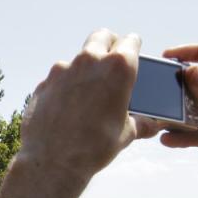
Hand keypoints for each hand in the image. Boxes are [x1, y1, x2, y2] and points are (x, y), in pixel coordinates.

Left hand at [20, 29, 159, 179]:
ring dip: (84, 69)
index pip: (131, 41)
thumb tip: (153, 124)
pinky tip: (66, 107)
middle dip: (108, 44)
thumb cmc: (95, 147)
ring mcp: (62, 70)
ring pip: (77, 59)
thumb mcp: (127, 133)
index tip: (132, 52)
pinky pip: (58, 78)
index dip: (133, 47)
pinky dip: (65, 86)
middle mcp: (89, 61)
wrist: (53, 161)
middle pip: (101, 37)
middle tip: (111, 59)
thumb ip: (142, 122)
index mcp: (118, 67)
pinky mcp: (44, 83)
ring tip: (87, 94)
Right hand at [159, 44, 197, 197]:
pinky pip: (188, 131)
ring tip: (160, 117)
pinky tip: (168, 138)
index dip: (195, 51)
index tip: (170, 55)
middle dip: (179, 86)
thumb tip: (190, 71)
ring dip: (175, 113)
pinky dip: (177, 135)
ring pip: (190, 107)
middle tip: (160, 87)